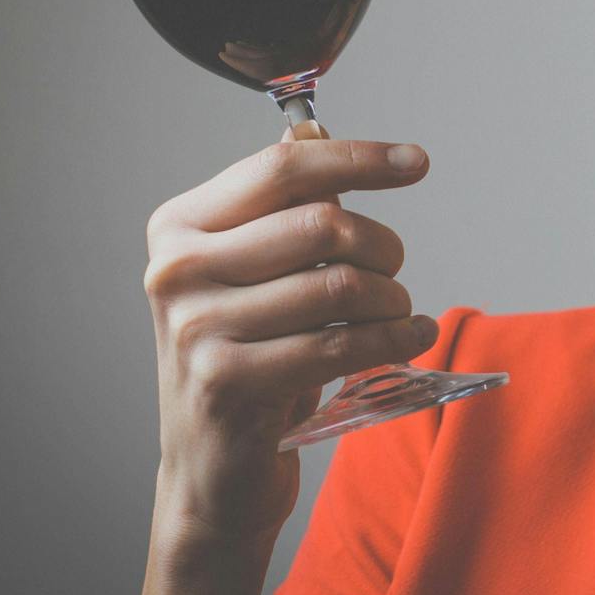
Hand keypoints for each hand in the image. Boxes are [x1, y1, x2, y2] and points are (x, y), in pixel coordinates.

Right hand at [141, 120, 437, 549]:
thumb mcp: (255, 273)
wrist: (212, 468)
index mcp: (180, 226)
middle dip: (384, 246)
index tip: (418, 162)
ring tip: (400, 314)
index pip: (284, 168)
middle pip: (323, 223)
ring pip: (341, 285)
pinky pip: (340, 344)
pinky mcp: (227, 383)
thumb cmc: (248, 355)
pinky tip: (413, 338)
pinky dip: (394, 338)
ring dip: (394, 300)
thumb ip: (283, 204)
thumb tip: (312, 127)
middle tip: (396, 273)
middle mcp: (176, 270)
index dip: (359, 158)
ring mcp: (196, 328)